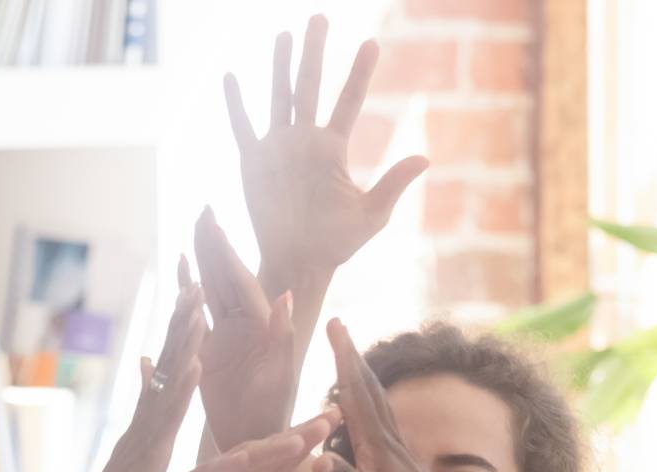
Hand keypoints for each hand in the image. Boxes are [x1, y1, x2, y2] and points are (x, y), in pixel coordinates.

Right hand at [79, 280, 207, 471]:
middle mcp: (147, 411)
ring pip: (170, 375)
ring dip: (185, 339)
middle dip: (181, 319)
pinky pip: (172, 412)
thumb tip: (144, 377)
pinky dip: (184, 386)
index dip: (179, 330)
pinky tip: (197, 362)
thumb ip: (141, 413)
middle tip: (195, 281)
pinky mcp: (154, 446)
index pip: (167, 363)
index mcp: (148, 413)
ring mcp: (149, 426)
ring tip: (198, 306)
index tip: (190, 297)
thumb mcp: (135, 446)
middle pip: (167, 357)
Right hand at [154, 411, 334, 471]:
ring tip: (298, 442)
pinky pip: (219, 468)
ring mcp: (231, 466)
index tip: (343, 415)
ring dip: (275, 448)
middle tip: (331, 419)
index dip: (321, 431)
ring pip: (255, 454)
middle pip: (284, 444)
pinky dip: (230, 463)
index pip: (302, 447)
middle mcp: (256, 460)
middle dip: (306, 432)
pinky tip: (243, 460)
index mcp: (276, 468)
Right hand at [187, 211, 295, 450]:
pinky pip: (196, 318)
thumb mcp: (282, 375)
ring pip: (210, 292)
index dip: (225, 251)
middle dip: (213, 245)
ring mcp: (226, 339)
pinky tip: (181, 276)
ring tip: (189, 235)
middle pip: (224, 278)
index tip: (212, 221)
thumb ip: (283, 335)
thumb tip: (285, 296)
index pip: (240, 280)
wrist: (259, 441)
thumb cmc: (275, 413)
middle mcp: (244, 327)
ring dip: (200, 265)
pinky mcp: (211, 355)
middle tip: (201, 211)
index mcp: (261, 326)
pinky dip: (187, 297)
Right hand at [225, 16, 428, 286]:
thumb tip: (425, 158)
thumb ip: (393, 183)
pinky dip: (236, 104)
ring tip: (284, 34)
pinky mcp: (253, 163)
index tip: (372, 42)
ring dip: (281, 66)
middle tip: (320, 18)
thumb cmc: (337, 244)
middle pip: (310, 86)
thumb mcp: (372, 215)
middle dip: (315, 52)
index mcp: (333, 149)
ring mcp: (278, 149)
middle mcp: (305, 141)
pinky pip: (242, 127)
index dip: (359, 72)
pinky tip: (231, 77)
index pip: (349, 101)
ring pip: (279, 97)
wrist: (299, 263)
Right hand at [311, 318, 461, 471]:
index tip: (334, 325)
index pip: (355, 391)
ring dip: (360, 373)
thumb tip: (316, 461)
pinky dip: (369, 399)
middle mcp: (387, 436)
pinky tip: (368, 404)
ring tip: (349, 354)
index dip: (343, 357)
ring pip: (375, 398)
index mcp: (376, 442)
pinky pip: (379, 417)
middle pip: (366, 385)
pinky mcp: (397, 458)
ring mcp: (394, 446)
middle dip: (350, 353)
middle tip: (338, 325)